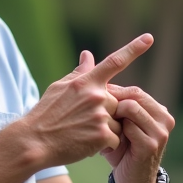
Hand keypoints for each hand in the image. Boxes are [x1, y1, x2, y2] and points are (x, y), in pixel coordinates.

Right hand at [21, 35, 152, 166]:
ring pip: (117, 123)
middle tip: (82, 122)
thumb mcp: (59, 88)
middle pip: (117, 103)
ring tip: (81, 134)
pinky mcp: (102, 135)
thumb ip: (79, 73)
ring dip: (105, 130)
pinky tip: (85, 144)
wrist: (34, 143)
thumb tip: (88, 54)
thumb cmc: (44, 115)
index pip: (114, 61)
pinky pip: (115, 139)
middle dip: (106, 114)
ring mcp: (100, 115)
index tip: (149, 38)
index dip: (134, 49)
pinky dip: (104, 144)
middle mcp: (96, 95)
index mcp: (86, 82)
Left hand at [101, 83, 174, 182]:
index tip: (96, 101)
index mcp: (159, 111)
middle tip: (96, 111)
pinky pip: (129, 126)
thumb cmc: (122, 150)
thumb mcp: (121, 124)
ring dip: (114, 115)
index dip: (113, 93)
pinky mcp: (151, 144)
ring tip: (103, 126)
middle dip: (113, 101)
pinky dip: (115, 130)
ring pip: (132, 107)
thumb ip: (115, 104)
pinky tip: (107, 138)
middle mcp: (165, 119)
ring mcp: (161, 132)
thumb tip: (98, 79)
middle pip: (135, 95)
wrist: (130, 181)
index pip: (135, 91)